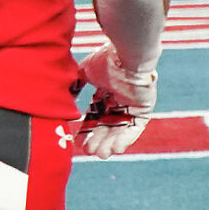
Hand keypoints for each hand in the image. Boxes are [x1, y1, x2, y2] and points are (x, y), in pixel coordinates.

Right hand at [73, 40, 157, 158]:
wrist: (127, 55)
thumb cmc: (106, 60)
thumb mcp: (85, 72)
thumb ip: (75, 84)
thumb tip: (64, 95)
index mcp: (105, 92)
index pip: (94, 116)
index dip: (87, 130)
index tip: (78, 143)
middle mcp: (118, 100)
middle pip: (106, 126)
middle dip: (97, 140)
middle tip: (89, 152)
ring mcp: (132, 106)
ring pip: (120, 130)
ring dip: (110, 143)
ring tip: (100, 154)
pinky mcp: (144, 109)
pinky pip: (135, 128)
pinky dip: (126, 139)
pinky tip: (116, 149)